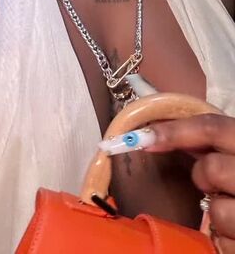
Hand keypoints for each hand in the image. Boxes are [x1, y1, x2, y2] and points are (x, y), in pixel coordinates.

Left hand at [147, 114, 234, 252]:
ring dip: (218, 213)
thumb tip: (160, 135)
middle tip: (218, 182)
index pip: (213, 127)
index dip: (175, 131)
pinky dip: (226, 241)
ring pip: (215, 210)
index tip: (144, 138)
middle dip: (205, 176)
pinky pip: (222, 242)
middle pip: (210, 169)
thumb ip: (219, 143)